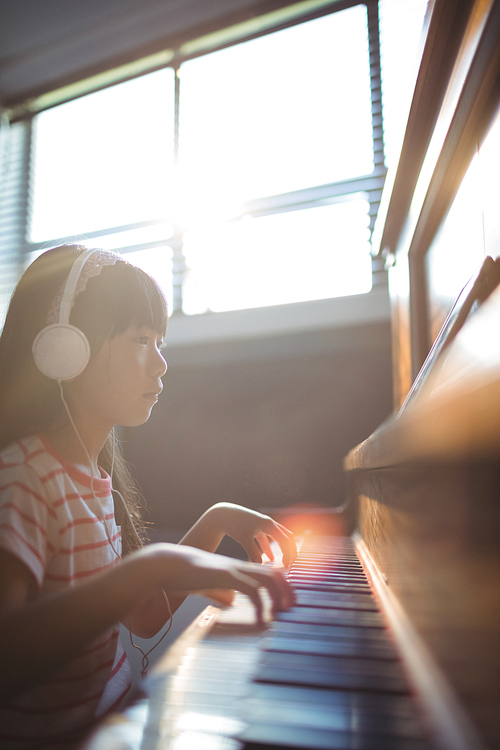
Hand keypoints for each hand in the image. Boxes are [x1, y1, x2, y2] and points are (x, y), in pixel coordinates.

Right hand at [152, 544, 294, 622]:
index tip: (288, 600)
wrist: (168, 565)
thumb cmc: (187, 576)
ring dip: (278, 596)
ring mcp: (233, 569)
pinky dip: (261, 605)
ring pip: (266, 578)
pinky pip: (250, 590)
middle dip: (287, 589)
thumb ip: (222, 591)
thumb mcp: (210, 584)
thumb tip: (232, 601)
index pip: (267, 571)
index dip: (281, 584)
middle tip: (293, 607)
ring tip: (282, 613)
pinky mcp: (225, 576)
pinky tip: (261, 619)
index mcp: (237, 568)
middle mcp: (239, 566)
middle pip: (273, 572)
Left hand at [210, 503, 296, 567]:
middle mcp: (268, 523)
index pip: (285, 539)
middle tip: (290, 564)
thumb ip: (253, 553)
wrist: (222, 514)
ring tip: (283, 562)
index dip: (288, 552)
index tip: (286, 565)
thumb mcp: (244, 539)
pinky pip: (266, 539)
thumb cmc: (233, 524)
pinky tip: (269, 558)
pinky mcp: (256, 528)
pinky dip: (269, 548)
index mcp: (268, 524)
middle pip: (286, 537)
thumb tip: (259, 567)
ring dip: (282, 549)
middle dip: (290, 550)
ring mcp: (262, 525)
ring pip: (278, 537)